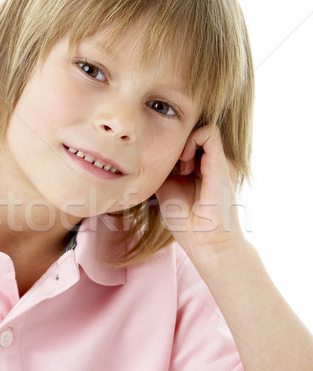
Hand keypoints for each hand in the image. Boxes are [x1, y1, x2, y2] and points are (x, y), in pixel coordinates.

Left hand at [156, 125, 243, 262]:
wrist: (205, 242)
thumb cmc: (186, 222)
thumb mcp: (167, 189)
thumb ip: (163, 171)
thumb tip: (147, 156)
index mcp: (203, 169)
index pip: (188, 141)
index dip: (174, 146)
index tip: (165, 165)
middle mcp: (214, 162)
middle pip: (193, 132)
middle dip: (178, 142)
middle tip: (172, 164)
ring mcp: (219, 161)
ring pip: (201, 128)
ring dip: (184, 141)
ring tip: (180, 165)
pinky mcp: (222, 163)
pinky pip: (209, 132)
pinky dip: (191, 140)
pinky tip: (184, 162)